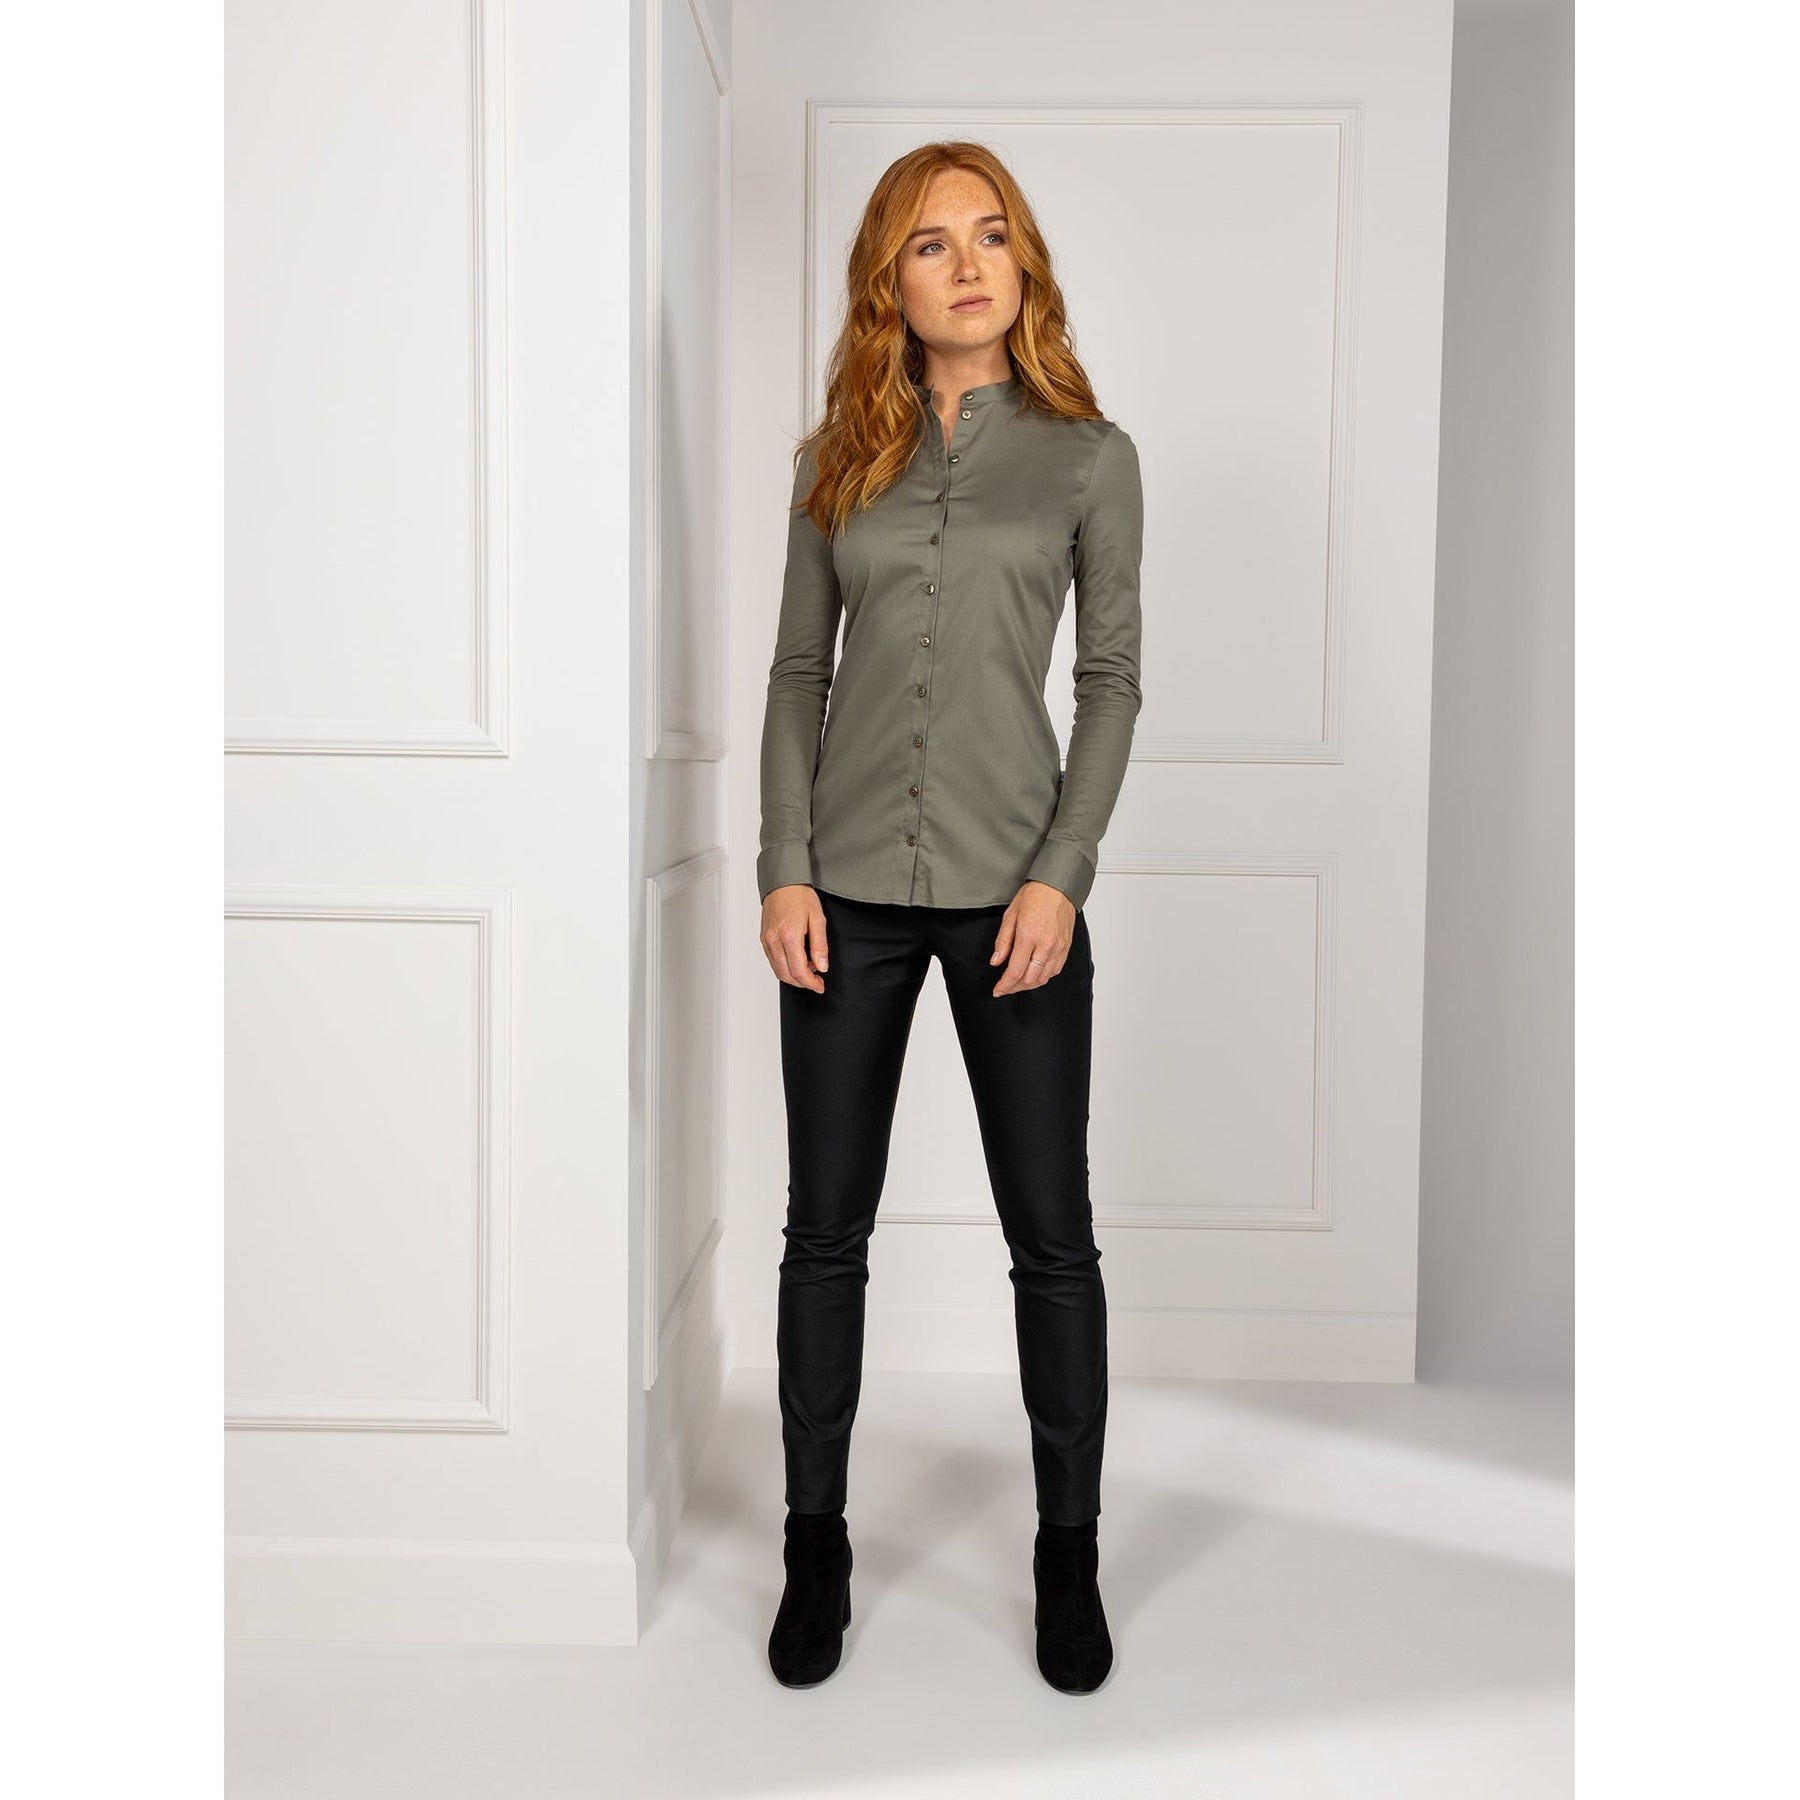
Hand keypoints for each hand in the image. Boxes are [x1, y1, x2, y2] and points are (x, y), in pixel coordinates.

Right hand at [760, 884, 827, 991]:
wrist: (782, 882)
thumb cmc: (799, 895)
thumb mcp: (818, 918)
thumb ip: (820, 946)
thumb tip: (822, 966)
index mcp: (789, 936)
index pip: (799, 971)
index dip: (811, 983)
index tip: (820, 986)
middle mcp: (774, 940)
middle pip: (786, 975)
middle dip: (803, 983)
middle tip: (817, 980)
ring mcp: (767, 940)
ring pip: (778, 971)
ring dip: (794, 976)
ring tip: (809, 967)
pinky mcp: (764, 939)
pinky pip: (773, 961)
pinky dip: (785, 966)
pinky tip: (797, 959)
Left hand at [989, 881, 1074, 995]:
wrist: (1057, 886)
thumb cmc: (1035, 896)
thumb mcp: (1010, 915)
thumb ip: (1003, 942)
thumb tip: (996, 961)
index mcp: (1029, 936)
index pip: (1015, 971)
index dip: (1005, 985)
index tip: (998, 990)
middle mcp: (1046, 945)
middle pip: (1029, 979)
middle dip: (1015, 987)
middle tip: (1005, 987)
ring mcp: (1058, 947)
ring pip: (1043, 978)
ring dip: (1029, 984)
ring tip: (1018, 982)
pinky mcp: (1066, 947)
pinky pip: (1055, 970)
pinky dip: (1043, 976)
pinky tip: (1034, 974)